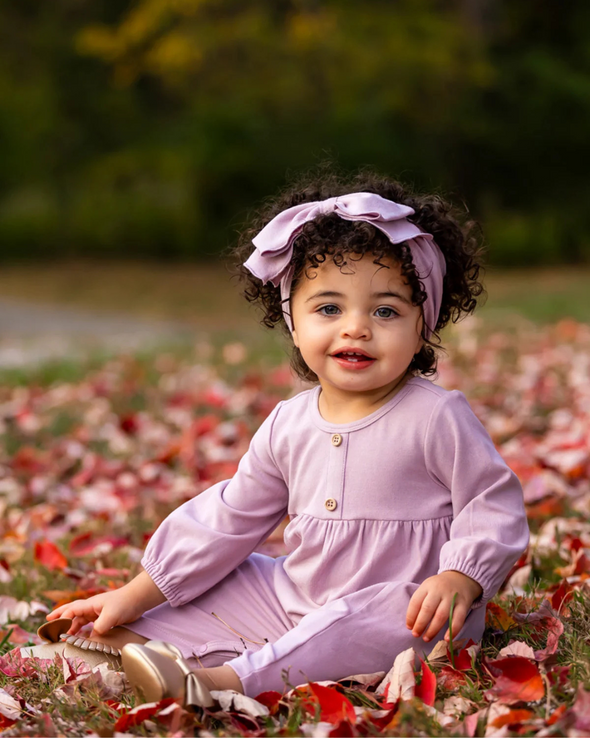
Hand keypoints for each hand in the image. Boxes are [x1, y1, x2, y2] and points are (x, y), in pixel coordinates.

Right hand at [46, 569, 165, 635]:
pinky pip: (89, 624)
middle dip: (60, 616)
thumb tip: (90, 639)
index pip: (72, 610)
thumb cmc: (124, 603)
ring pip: (80, 619)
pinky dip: (82, 630)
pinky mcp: (105, 617)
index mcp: (90, 604)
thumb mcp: (110, 616)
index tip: (53, 627)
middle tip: (47, 622)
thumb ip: (99, 628)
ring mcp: (98, 612)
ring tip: (62, 635)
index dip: (61, 618)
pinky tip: (81, 637)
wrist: (139, 599)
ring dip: (71, 626)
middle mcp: (92, 607)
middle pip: (72, 612)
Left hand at [406, 570, 482, 642]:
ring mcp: (452, 597)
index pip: (415, 601)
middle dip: (420, 624)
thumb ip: (421, 601)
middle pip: (427, 609)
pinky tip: (447, 639)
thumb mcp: (428, 587)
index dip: (410, 616)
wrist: (461, 578)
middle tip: (416, 634)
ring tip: (426, 638)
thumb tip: (412, 623)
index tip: (409, 627)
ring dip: (433, 629)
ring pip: (441, 615)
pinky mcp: (464, 604)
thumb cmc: (439, 587)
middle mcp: (439, 590)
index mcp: (427, 586)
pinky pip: (458, 619)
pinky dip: (453, 630)